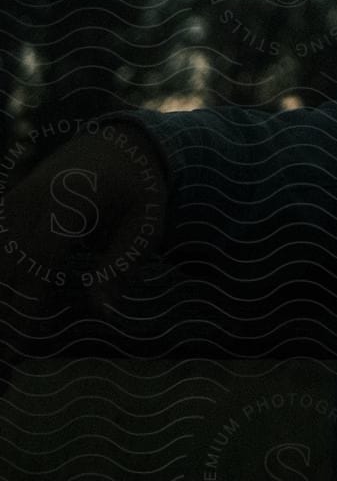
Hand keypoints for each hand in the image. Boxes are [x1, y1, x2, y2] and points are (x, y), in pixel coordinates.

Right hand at [0, 123, 168, 361]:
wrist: (120, 144)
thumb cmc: (138, 188)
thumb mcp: (145, 223)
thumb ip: (121, 265)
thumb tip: (102, 312)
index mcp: (70, 200)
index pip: (36, 260)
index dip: (22, 308)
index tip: (14, 354)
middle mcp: (33, 198)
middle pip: (5, 265)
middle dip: (2, 317)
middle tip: (5, 370)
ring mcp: (15, 201)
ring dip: (1, 304)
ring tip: (6, 355)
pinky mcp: (8, 208)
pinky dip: (3, 280)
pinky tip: (7, 317)